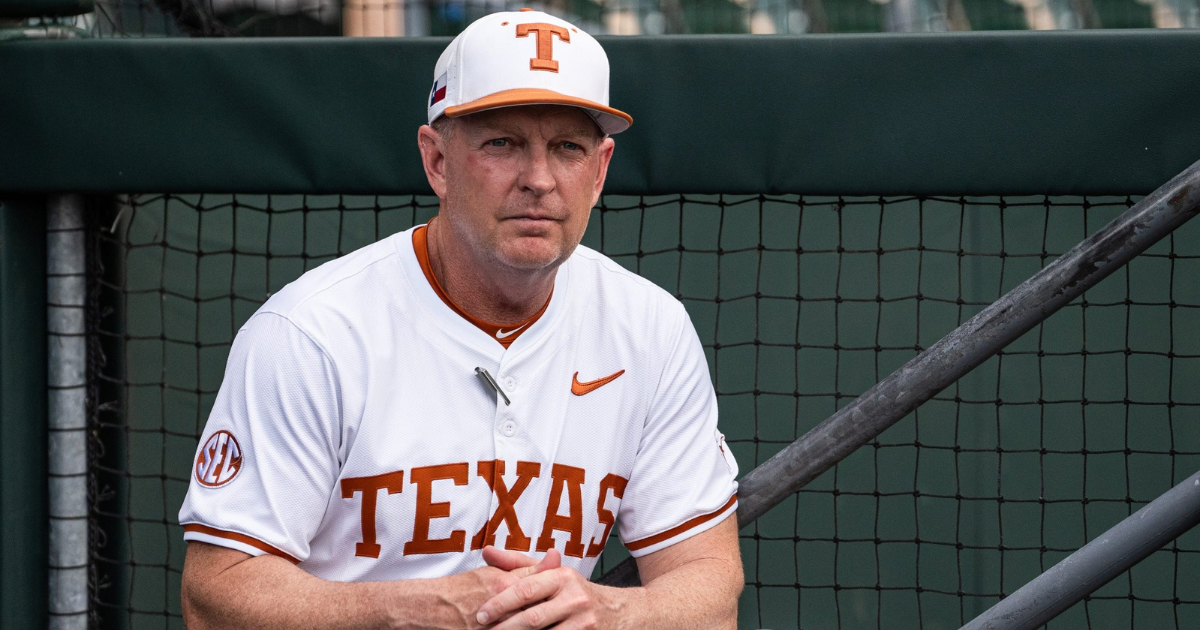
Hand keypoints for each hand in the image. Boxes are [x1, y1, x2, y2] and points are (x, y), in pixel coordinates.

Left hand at [475, 549, 621, 629]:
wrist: (620, 612)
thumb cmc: (576, 593)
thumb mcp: (553, 574)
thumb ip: (518, 564)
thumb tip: (486, 551)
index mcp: (562, 576)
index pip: (525, 590)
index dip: (499, 604)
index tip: (480, 615)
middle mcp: (575, 597)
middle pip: (531, 618)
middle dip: (504, 628)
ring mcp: (584, 622)